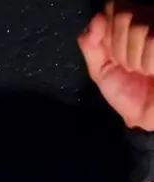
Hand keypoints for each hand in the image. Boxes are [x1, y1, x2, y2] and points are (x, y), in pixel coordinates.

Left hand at [78, 3, 153, 129]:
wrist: (149, 115)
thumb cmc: (128, 93)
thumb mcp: (101, 71)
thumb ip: (91, 45)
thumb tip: (95, 19)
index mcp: (126, 23)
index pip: (112, 8)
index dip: (108, 35)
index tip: (114, 56)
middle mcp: (146, 18)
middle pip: (123, 16)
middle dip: (120, 50)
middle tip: (130, 67)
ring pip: (139, 29)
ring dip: (136, 59)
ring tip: (143, 71)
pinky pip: (152, 42)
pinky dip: (149, 64)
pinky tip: (153, 71)